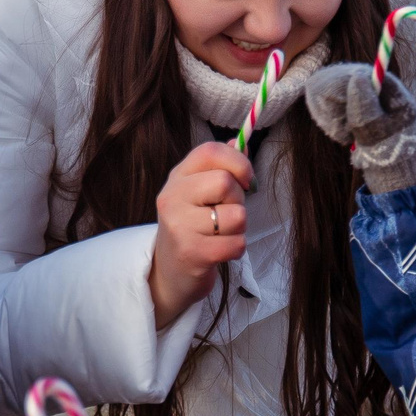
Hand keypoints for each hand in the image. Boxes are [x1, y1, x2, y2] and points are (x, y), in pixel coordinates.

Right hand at [151, 140, 253, 327]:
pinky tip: (220, 252)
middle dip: (239, 201)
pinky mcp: (192, 253)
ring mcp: (180, 226)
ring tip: (221, 234)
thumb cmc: (193, 227)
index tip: (246, 180)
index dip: (238, 162)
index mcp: (178, 176)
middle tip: (227, 213)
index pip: (210, 152)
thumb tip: (243, 142)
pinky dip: (236, 249)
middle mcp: (173, 197)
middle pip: (226, 183)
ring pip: (237, 216)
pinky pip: (236, 244)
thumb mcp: (199, 192)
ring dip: (239, 229)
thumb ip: (221, 167)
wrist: (168, 272)